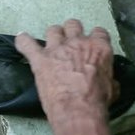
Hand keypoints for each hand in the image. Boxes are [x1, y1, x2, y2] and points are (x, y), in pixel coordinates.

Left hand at [15, 19, 114, 134]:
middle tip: (71, 43)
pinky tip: (22, 40)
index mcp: (99, 48)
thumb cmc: (98, 101)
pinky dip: (23, 42)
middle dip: (72, 32)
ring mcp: (57, 49)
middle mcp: (78, 42)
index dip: (95, 38)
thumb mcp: (112, 88)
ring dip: (53, 36)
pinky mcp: (40, 59)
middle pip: (73, 25)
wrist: (78, 110)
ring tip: (52, 45)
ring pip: (53, 30)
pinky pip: (26, 44)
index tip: (92, 45)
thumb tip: (109, 81)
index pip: (99, 32)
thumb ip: (109, 78)